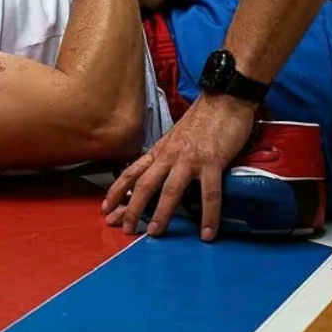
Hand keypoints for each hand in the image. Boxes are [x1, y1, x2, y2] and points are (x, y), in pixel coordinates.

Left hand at [103, 92, 255, 238]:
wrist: (225, 97)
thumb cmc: (204, 118)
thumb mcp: (177, 138)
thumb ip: (167, 156)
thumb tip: (160, 175)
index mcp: (161, 150)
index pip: (132, 172)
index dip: (117, 191)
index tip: (106, 209)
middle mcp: (170, 155)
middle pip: (145, 184)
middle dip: (132, 208)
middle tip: (124, 228)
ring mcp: (190, 159)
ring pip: (170, 190)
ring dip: (161, 213)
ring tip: (154, 234)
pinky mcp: (212, 161)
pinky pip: (209, 193)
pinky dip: (208, 215)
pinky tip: (207, 233)